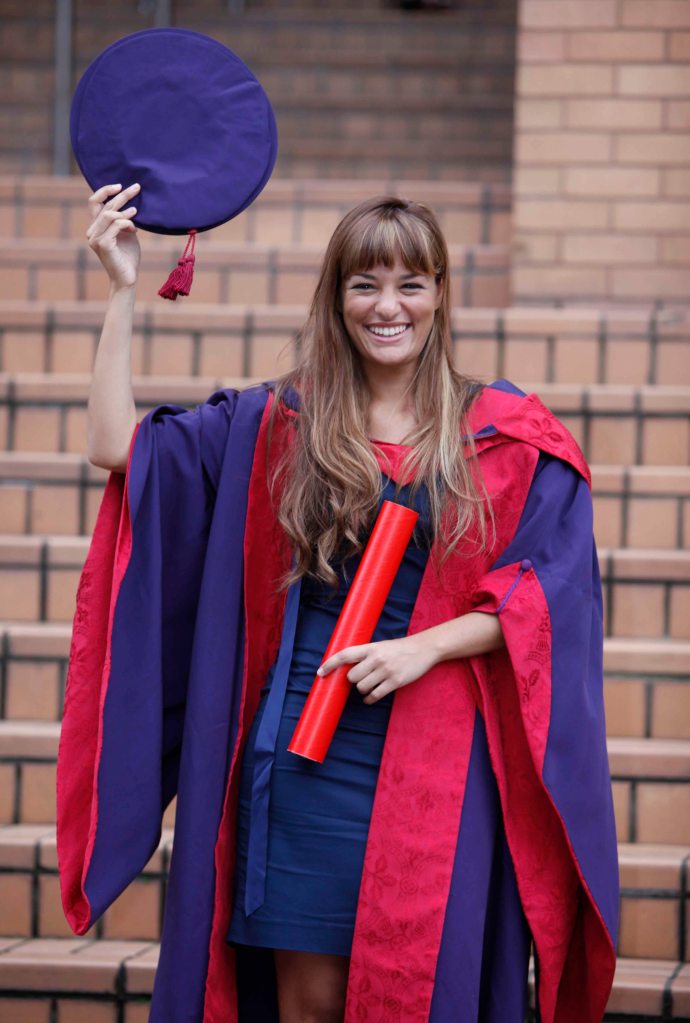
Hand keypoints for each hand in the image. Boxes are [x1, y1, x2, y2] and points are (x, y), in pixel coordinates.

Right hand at [86, 182, 140, 291]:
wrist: (127, 278)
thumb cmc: (128, 257)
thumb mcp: (126, 234)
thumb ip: (123, 220)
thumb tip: (129, 204)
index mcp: (95, 227)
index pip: (94, 202)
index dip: (105, 190)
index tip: (120, 185)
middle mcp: (92, 231)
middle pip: (105, 205)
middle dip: (122, 194)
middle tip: (137, 187)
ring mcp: (95, 238)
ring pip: (110, 214)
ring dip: (126, 212)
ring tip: (136, 213)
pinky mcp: (103, 244)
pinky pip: (116, 225)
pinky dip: (127, 224)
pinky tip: (134, 229)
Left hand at [316, 634, 438, 704]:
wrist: (423, 648)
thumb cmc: (399, 648)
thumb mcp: (380, 646)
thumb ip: (365, 655)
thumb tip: (347, 668)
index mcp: (371, 647)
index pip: (344, 655)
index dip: (330, 664)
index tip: (320, 672)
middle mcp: (376, 658)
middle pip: (352, 676)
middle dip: (354, 680)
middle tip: (362, 677)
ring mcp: (386, 671)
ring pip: (362, 687)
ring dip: (363, 689)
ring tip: (370, 685)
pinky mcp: (395, 682)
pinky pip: (374, 696)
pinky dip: (370, 699)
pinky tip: (371, 697)